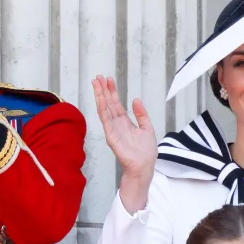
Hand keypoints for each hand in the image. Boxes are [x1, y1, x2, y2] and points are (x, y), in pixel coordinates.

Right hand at [92, 76, 156, 211]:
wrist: (144, 166)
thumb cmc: (146, 152)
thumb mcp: (147, 128)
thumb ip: (141, 114)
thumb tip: (135, 99)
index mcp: (125, 122)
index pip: (116, 104)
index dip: (112, 91)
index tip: (108, 80)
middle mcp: (116, 124)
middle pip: (108, 103)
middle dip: (103, 90)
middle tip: (98, 77)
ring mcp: (112, 130)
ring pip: (104, 109)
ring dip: (100, 96)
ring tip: (96, 83)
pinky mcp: (111, 136)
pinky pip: (105, 120)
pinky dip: (102, 109)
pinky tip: (100, 99)